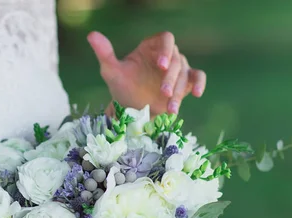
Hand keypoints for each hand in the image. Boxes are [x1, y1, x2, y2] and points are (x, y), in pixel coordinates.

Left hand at [87, 31, 206, 115]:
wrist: (131, 109)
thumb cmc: (121, 86)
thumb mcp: (110, 72)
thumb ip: (104, 53)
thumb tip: (91, 35)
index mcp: (151, 47)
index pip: (165, 39)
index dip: (165, 49)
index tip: (160, 65)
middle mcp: (167, 55)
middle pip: (176, 59)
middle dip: (171, 77)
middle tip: (163, 93)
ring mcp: (177, 68)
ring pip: (185, 73)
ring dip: (179, 90)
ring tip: (170, 109)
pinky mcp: (186, 82)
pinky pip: (198, 77)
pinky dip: (200, 83)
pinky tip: (197, 94)